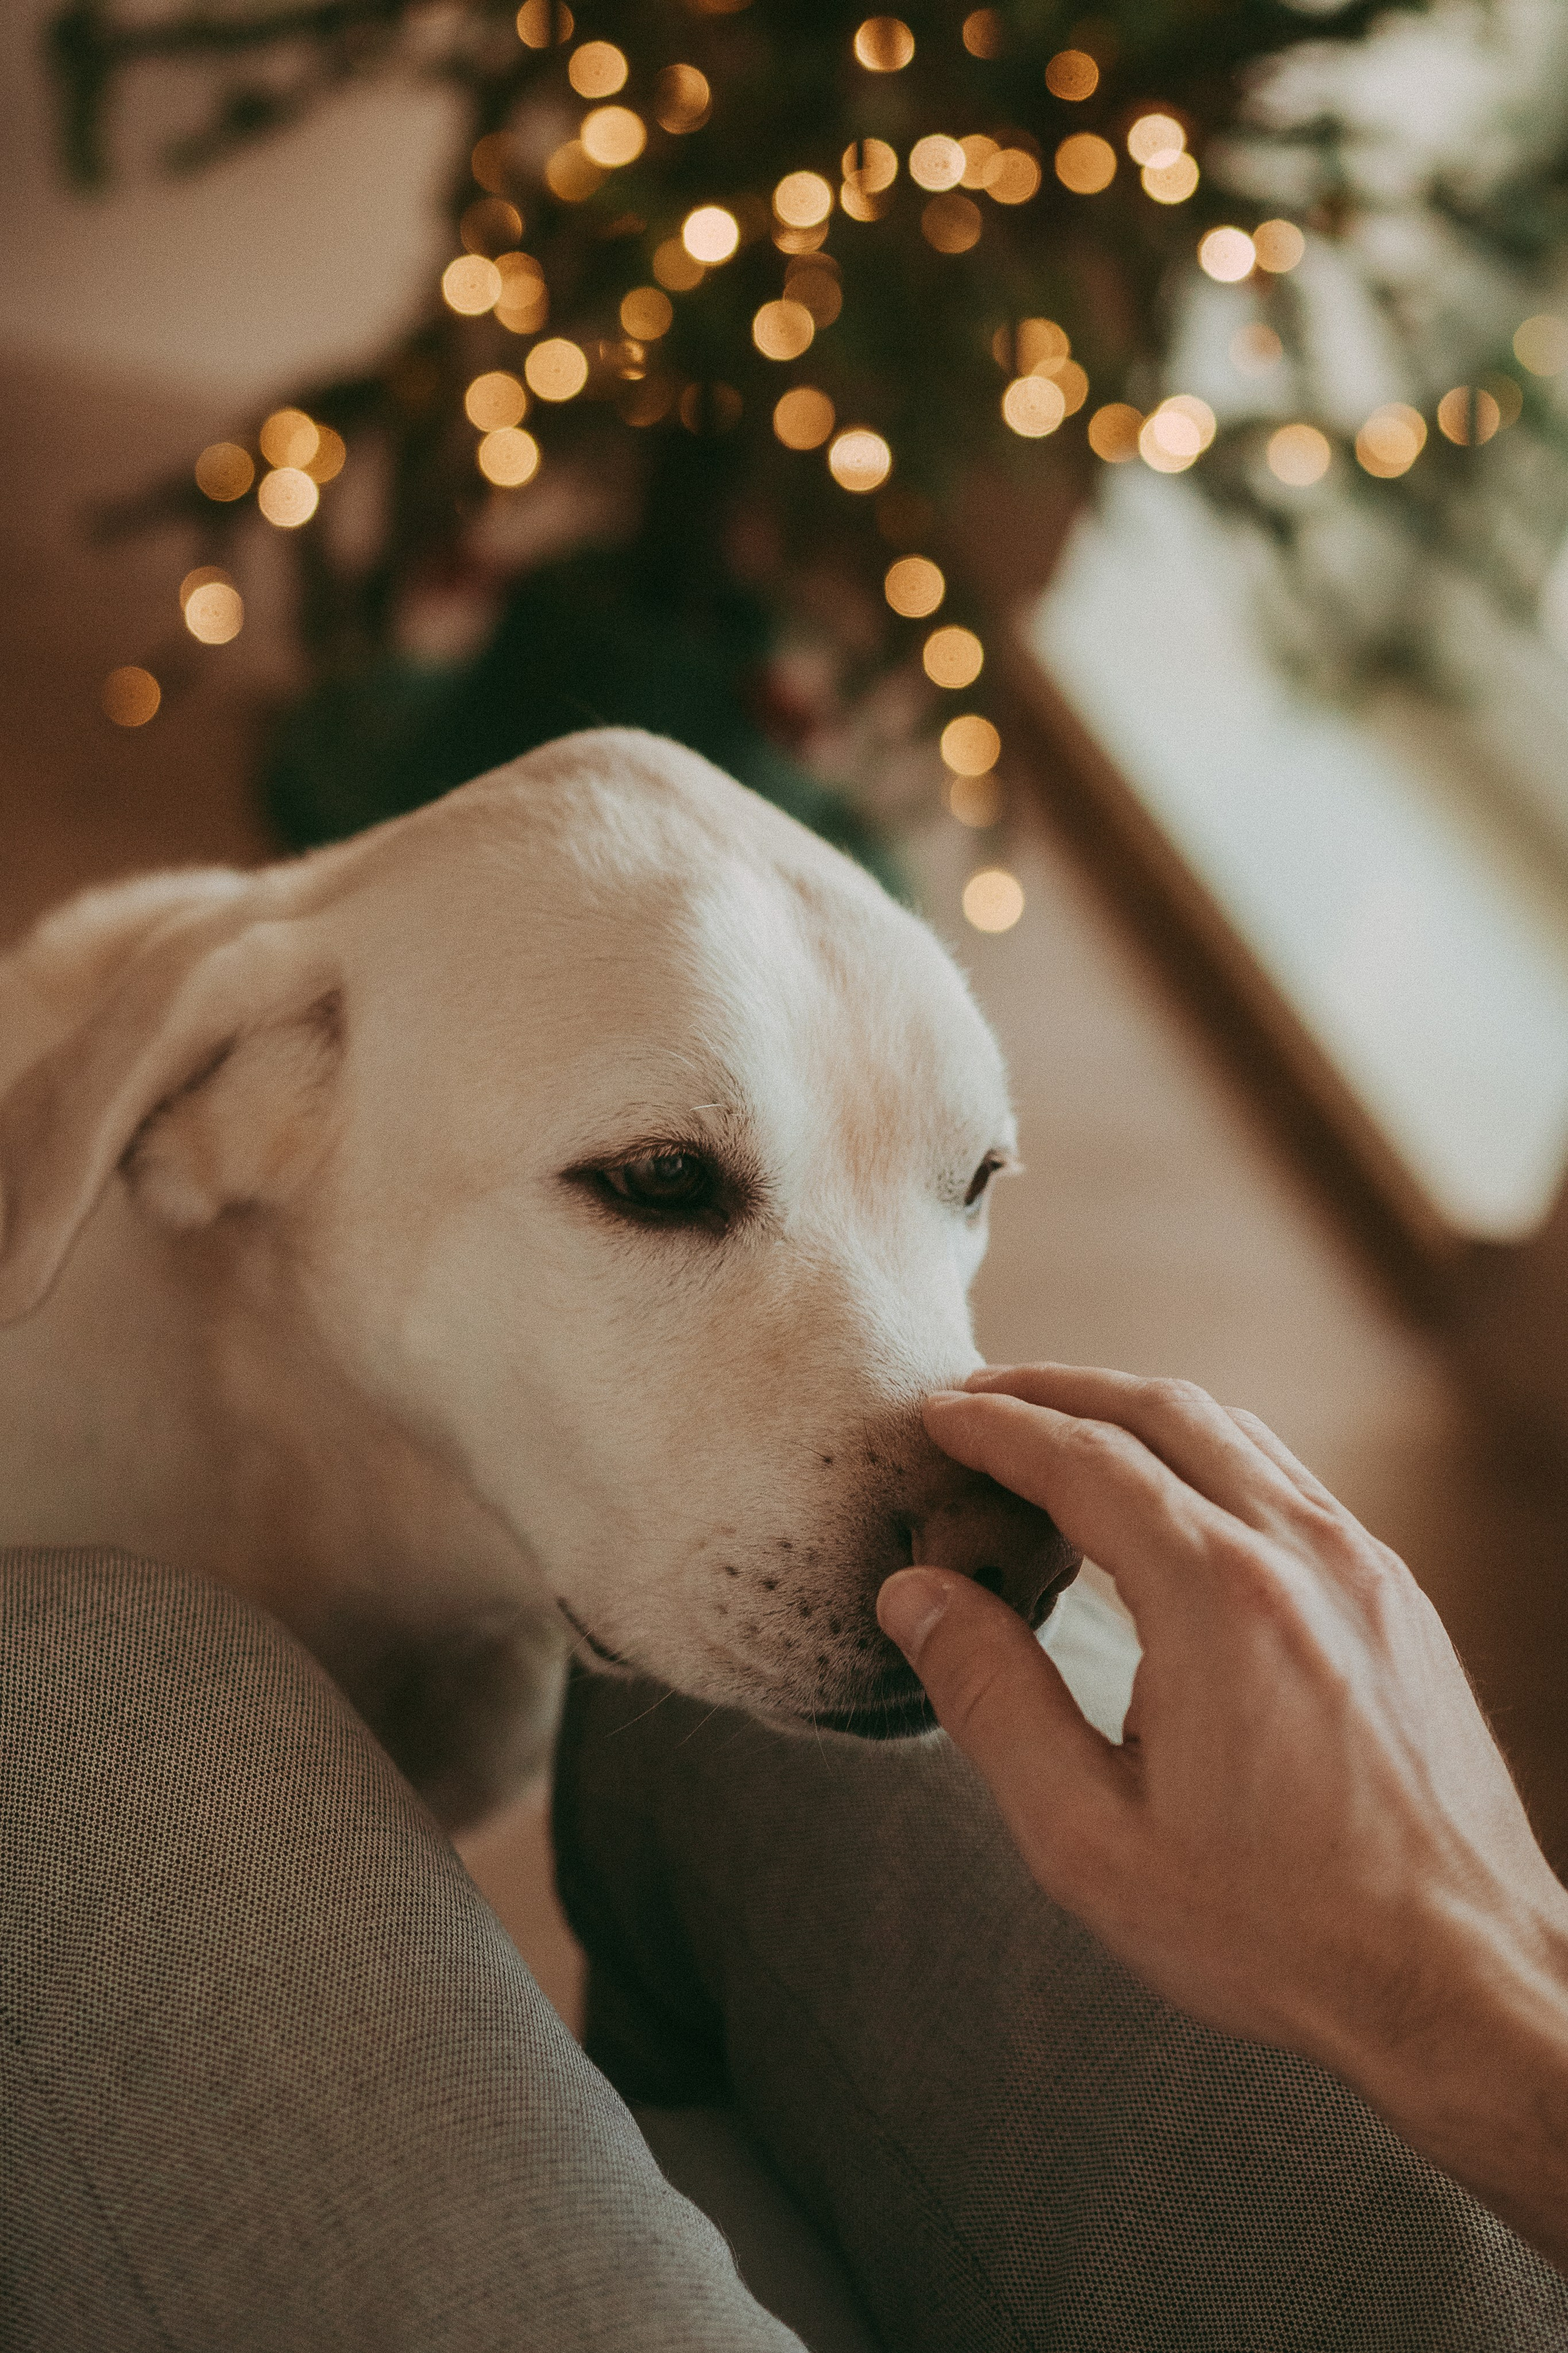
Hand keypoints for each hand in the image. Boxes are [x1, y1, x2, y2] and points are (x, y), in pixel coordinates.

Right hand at [877, 1365, 1567, 2268]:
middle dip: (1055, 1391)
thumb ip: (993, 1700)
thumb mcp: (1092, 1839)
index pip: (1083, 1460)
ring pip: (1233, 1432)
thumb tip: (919, 1597)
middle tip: (978, 1404)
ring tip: (1057, 1437)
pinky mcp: (1396, 1596)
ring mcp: (1363, 1565)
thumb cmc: (1278, 1930)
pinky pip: (1285, 1479)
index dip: (996, 1428)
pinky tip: (1166, 1500)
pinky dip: (1204, 1455)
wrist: (1464, 1979)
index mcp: (1218, 1598)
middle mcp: (1301, 1552)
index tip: (935, 1417)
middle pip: (1160, 1411)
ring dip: (1132, 1414)